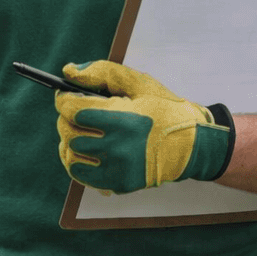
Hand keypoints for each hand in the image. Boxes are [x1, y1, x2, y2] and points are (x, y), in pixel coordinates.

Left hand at [54, 60, 234, 194]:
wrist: (193, 146)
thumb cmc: (166, 110)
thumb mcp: (139, 83)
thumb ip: (103, 72)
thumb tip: (68, 71)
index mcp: (124, 119)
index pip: (73, 110)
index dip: (63, 101)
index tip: (66, 97)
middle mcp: (118, 147)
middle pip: (69, 133)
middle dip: (65, 120)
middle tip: (74, 114)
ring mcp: (118, 169)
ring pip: (71, 157)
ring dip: (69, 142)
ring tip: (80, 133)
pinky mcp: (119, 184)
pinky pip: (82, 176)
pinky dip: (77, 162)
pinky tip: (86, 151)